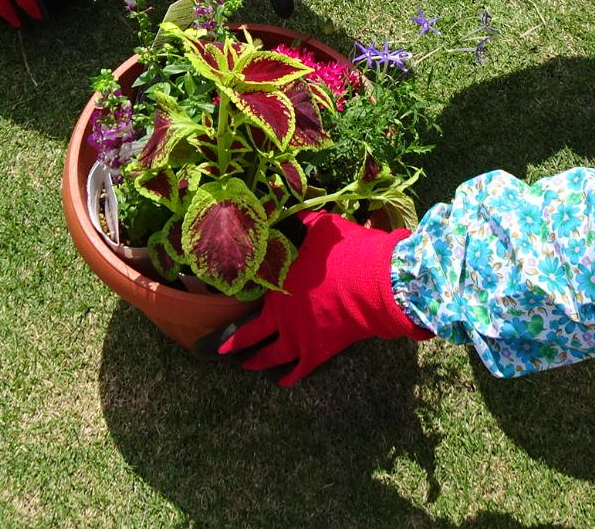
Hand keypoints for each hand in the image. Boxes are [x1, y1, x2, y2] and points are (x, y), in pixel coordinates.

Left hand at [220, 213, 430, 384]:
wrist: (375, 281)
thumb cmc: (347, 251)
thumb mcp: (320, 227)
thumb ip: (300, 223)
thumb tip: (288, 212)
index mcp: (278, 284)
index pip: (250, 294)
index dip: (237, 297)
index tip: (224, 301)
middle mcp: (281, 314)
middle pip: (250, 334)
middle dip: (233, 342)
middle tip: (219, 349)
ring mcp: (298, 336)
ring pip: (270, 355)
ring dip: (256, 362)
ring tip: (246, 365)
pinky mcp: (318, 351)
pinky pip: (298, 370)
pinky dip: (288, 378)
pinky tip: (282, 382)